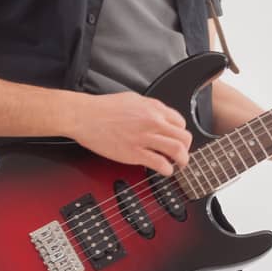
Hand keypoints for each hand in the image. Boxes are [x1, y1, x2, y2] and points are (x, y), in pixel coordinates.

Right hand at [69, 90, 191, 175]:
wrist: (85, 116)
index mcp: (153, 108)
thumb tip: (159, 117)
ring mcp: (145, 138)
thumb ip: (149, 109)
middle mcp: (153, 121)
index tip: (177, 140)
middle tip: (181, 155)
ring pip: (177, 151)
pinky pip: (160, 164)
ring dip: (182, 161)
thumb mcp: (133, 99)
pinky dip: (167, 170)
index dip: (181, 133)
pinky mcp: (135, 153)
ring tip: (178, 165)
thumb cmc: (103, 108)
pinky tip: (164, 171)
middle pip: (184, 137)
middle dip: (186, 148)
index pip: (181, 122)